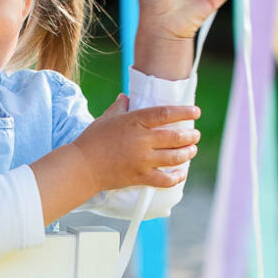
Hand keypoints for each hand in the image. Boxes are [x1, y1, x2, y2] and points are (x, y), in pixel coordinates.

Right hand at [74, 94, 199, 194]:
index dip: (184, 112)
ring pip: (175, 157)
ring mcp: (143, 160)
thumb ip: (119, 107)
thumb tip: (125, 97)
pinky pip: (165, 179)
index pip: (166, 113)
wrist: (82, 167)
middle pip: (176, 137)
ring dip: (188, 153)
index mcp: (135, 121)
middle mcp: (143, 140)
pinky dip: (176, 177)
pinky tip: (181, 173)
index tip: (196, 112)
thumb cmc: (92, 140)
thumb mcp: (105, 119)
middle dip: (190, 136)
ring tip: (192, 150)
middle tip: (195, 135)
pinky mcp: (140, 177)